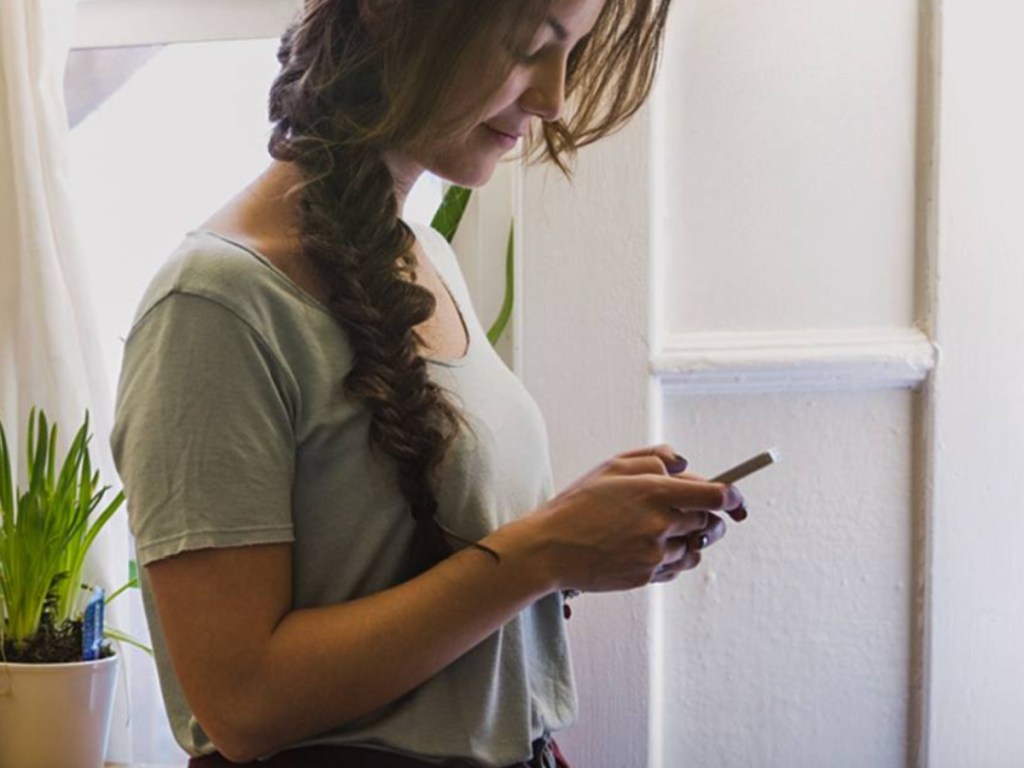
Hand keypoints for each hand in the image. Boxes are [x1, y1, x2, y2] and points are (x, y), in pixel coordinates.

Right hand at [522, 444, 745, 592]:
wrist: (550, 548)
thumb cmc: (579, 503)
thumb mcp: (612, 466)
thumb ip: (654, 457)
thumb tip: (685, 463)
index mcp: (654, 491)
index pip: (716, 495)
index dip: (734, 497)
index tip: (736, 499)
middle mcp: (660, 523)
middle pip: (710, 523)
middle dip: (710, 516)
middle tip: (698, 512)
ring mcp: (654, 554)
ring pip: (696, 548)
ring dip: (691, 538)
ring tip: (668, 530)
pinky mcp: (646, 577)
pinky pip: (677, 568)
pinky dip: (675, 558)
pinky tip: (654, 548)